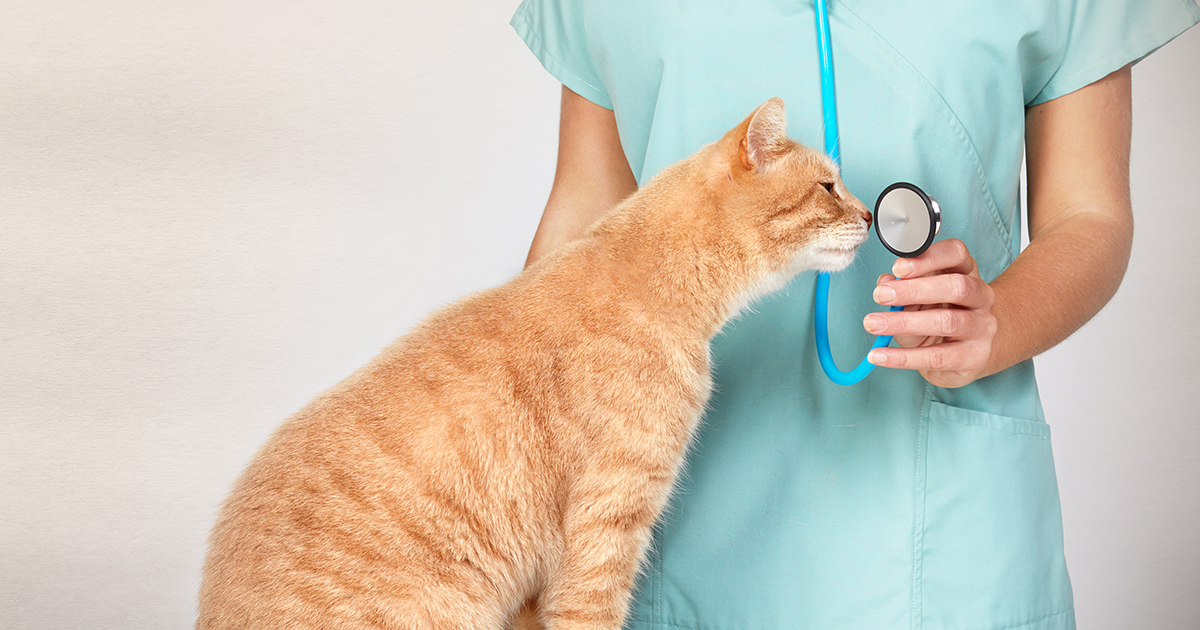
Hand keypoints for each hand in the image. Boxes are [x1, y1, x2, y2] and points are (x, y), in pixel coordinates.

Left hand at [863, 239, 997, 387]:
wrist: (975, 354)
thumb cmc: (943, 318)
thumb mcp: (922, 298)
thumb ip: (903, 289)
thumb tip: (884, 283)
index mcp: (967, 272)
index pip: (956, 254)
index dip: (929, 258)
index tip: (898, 267)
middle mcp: (981, 297)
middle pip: (956, 287)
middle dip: (914, 290)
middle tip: (881, 295)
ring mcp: (982, 327)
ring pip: (947, 322)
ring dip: (904, 322)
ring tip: (874, 324)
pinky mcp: (975, 357)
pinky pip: (936, 357)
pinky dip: (903, 357)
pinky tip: (880, 355)